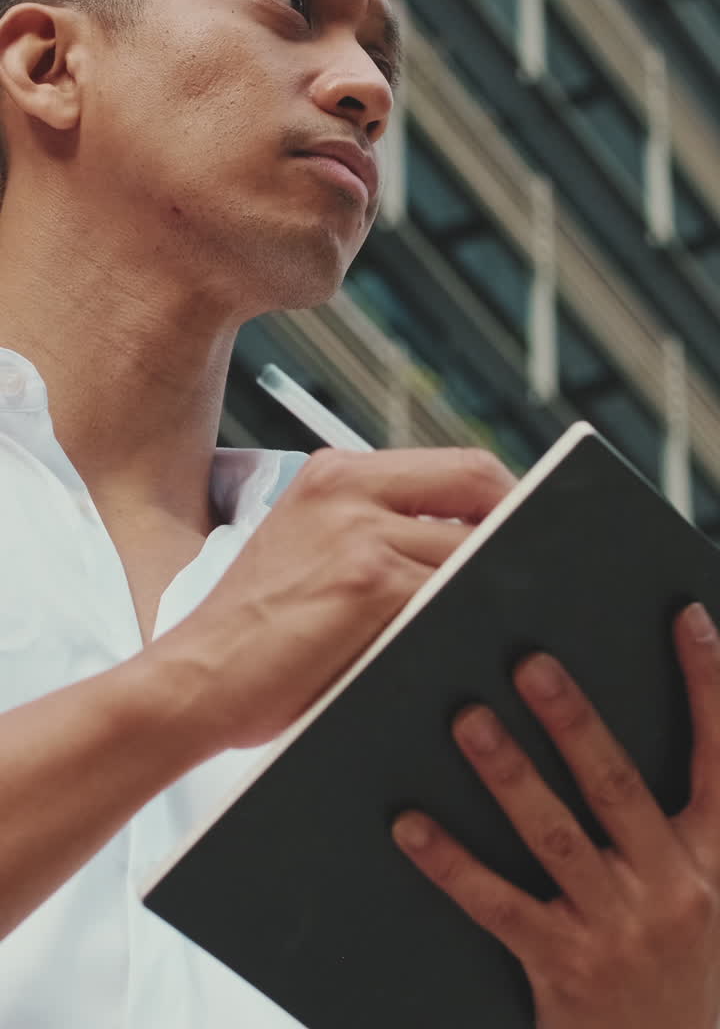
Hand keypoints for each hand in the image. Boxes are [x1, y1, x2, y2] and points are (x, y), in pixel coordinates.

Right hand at [152, 447, 513, 748]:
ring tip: (516, 614)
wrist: (195, 679)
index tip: (528, 533)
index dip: (505, 499)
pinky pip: (450, 592)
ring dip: (499, 581)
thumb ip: (377, 530)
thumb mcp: (307, 549)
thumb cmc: (255, 631)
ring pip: (472, 545)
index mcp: (336, 473)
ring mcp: (359, 531)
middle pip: (479, 481)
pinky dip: (473, 616)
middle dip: (519, 524)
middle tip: (543, 568)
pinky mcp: (367, 582)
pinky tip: (479, 641)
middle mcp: (348, 487)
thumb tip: (469, 547)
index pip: (457, 465)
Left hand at [393, 602, 719, 1028]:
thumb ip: (682, 811)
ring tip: (468, 721)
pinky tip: (412, 825)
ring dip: (510, 775)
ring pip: (557, 837)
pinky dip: (453, 863)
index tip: (686, 619)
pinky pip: (500, 905)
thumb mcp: (708, 881)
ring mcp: (619, 928)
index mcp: (715, 854)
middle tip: (531, 663)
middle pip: (619, 786)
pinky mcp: (565, 966)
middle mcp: (674, 885)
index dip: (708, 684)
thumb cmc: (684, 959)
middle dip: (574, 721)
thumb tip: (606, 724)